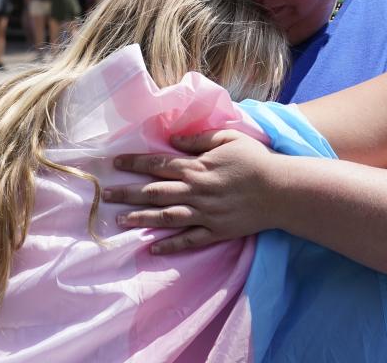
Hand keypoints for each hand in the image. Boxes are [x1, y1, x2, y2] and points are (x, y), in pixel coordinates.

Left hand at [104, 130, 279, 253]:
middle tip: (106, 195)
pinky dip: (170, 245)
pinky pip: (188, 240)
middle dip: (128, 193)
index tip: (114, 164)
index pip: (158, 164)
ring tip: (120, 221)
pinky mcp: (216, 231)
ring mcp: (204, 214)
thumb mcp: (228, 138)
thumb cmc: (255, 160)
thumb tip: (173, 138)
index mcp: (197, 167)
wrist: (280, 190)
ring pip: (166, 217)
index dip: (134, 163)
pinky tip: (152, 247)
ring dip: (141, 219)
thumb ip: (199, 139)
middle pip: (155, 192)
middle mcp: (195, 191)